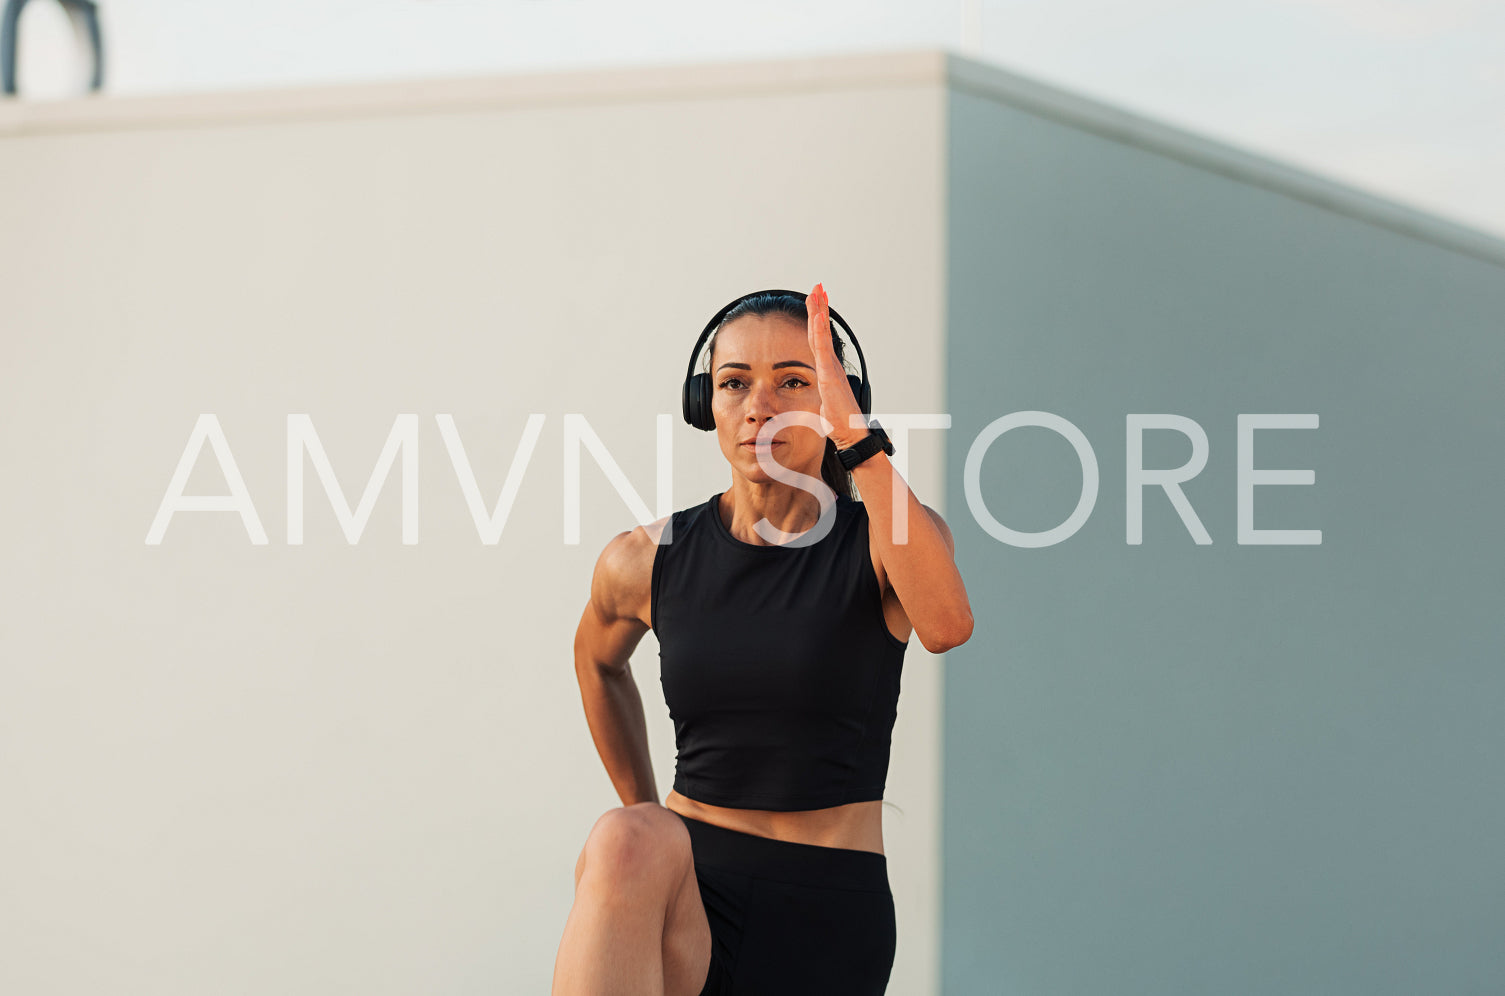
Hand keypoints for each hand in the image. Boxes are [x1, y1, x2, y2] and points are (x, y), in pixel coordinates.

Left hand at [805, 283, 866, 448]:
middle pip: (822, 331)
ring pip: (822, 334)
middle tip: (818, 288)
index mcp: (828, 370)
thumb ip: (820, 398)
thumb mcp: (824, 405)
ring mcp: (831, 368)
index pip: (820, 340)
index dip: (818, 321)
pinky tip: (816, 317)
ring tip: (817, 293)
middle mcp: (831, 365)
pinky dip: (819, 331)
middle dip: (820, 308)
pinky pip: (822, 349)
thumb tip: (818, 401)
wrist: (851, 433)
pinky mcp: (829, 375)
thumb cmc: (840, 423)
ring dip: (819, 312)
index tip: (816, 303)